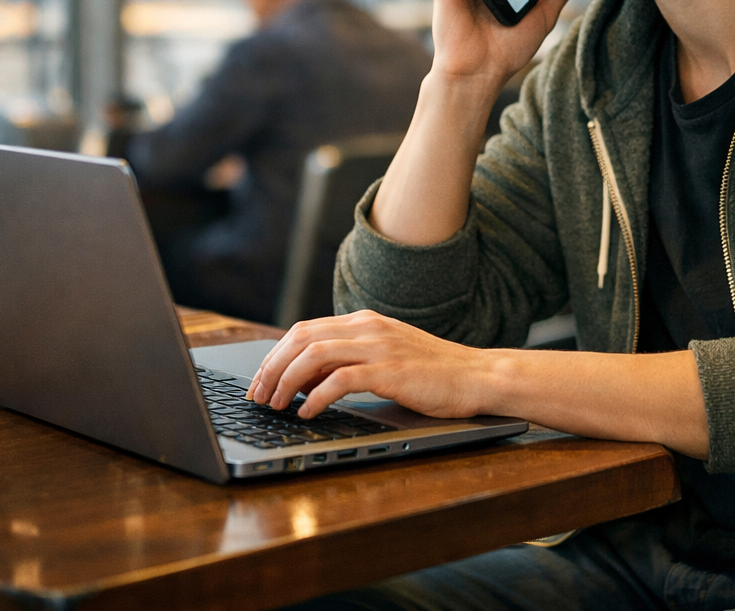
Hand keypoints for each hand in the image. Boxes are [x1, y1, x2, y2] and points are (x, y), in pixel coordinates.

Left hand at [246, 310, 493, 419]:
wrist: (477, 376)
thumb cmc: (434, 373)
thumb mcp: (387, 356)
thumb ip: (351, 359)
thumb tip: (307, 380)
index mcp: (364, 321)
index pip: (304, 330)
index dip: (275, 356)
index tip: (260, 381)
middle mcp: (368, 328)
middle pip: (301, 339)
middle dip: (271, 368)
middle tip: (257, 396)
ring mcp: (380, 347)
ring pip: (314, 355)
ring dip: (286, 382)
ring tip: (276, 406)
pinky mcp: (391, 371)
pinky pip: (340, 379)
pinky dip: (316, 396)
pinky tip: (307, 412)